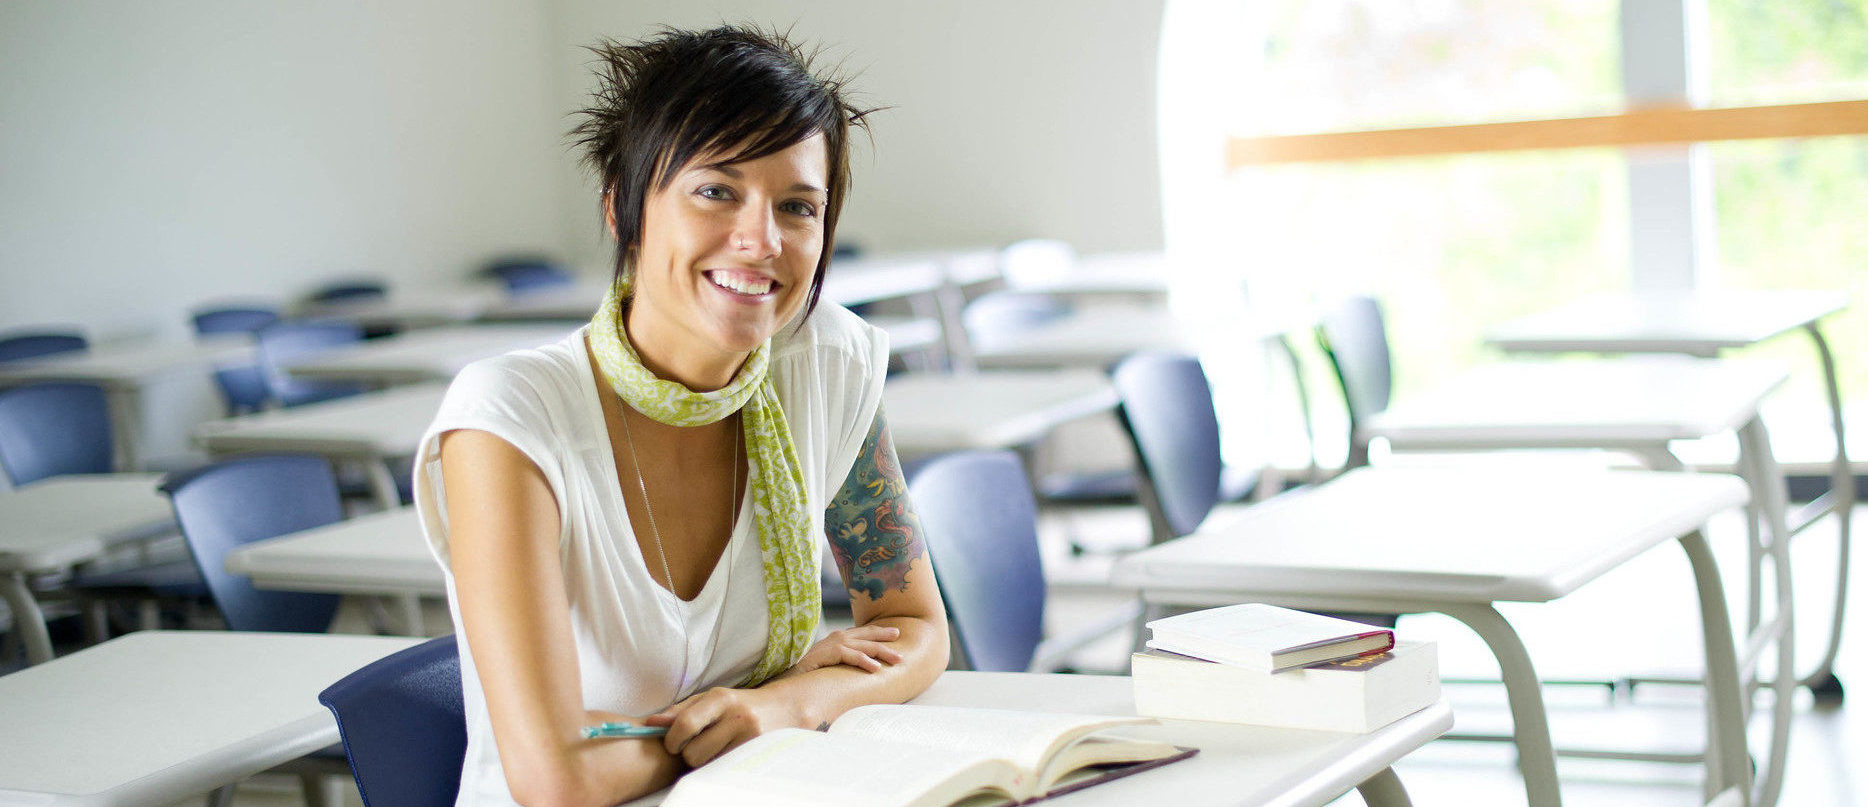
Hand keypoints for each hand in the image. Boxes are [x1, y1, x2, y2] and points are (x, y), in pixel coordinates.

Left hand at [643, 686, 803, 766]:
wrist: (783, 710)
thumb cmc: (738, 705)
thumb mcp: (711, 699)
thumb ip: (680, 710)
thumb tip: (650, 723)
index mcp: (721, 698)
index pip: (685, 724)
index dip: (671, 740)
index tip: (671, 744)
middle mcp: (737, 717)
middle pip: (694, 753)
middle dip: (689, 754)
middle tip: (697, 746)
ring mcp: (750, 738)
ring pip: (708, 765)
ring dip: (704, 762)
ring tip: (713, 749)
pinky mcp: (757, 754)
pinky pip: (723, 769)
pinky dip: (718, 765)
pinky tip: (725, 754)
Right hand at [776, 625, 903, 678]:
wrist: (787, 679)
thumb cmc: (809, 676)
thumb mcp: (832, 667)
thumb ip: (845, 664)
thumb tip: (863, 672)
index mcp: (838, 639)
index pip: (863, 633)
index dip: (880, 633)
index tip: (896, 634)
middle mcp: (836, 638)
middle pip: (867, 636)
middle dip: (886, 641)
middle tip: (903, 649)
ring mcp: (831, 644)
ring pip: (863, 646)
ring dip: (882, 652)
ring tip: (898, 660)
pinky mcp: (826, 653)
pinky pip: (850, 656)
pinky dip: (863, 661)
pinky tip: (875, 668)